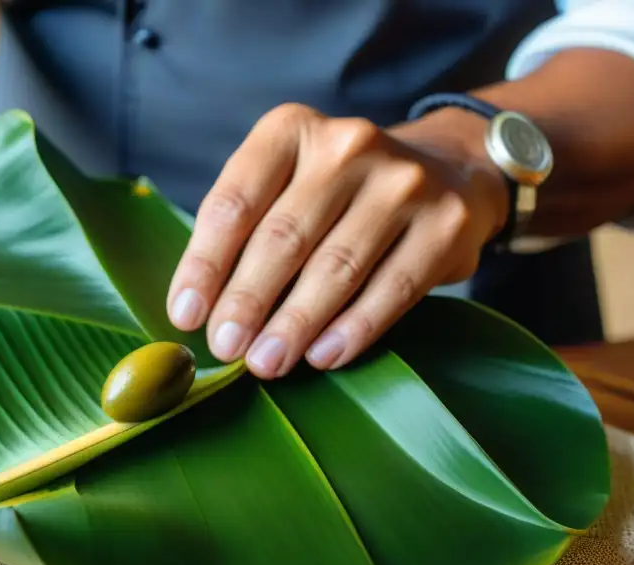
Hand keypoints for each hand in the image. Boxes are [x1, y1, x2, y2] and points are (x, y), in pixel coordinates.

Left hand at [165, 103, 509, 377]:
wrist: (447, 170)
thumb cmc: (337, 193)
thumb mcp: (284, 185)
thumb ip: (245, 233)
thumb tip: (200, 312)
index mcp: (291, 130)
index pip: (235, 202)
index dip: (205, 264)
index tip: (185, 316)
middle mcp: (348, 146)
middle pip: (284, 236)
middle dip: (247, 301)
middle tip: (225, 348)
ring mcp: (404, 182)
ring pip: (336, 266)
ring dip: (295, 324)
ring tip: (266, 364)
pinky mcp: (446, 223)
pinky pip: (393, 287)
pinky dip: (354, 328)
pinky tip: (323, 357)